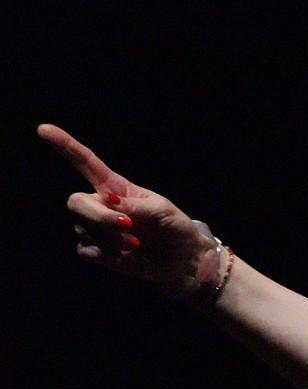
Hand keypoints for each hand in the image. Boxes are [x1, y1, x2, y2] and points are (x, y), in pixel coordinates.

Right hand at [38, 124, 213, 288]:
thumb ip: (134, 205)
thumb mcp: (161, 210)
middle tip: (128, 226)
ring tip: (135, 242)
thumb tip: (108, 200)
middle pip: (76, 202)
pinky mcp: (98, 251)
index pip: (86, 163)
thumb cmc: (173, 227)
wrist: (182, 258)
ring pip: (81, 228)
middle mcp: (101, 205)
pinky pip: (84, 250)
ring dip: (109, 238)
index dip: (65, 145)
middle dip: (99, 216)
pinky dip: (103, 253)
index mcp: (116, 187)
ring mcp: (97, 229)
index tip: (44, 129)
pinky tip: (122, 254)